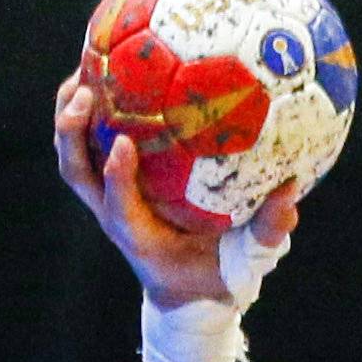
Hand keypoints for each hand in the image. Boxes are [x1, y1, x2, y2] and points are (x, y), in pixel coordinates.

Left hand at [53, 72, 298, 310]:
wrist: (185, 294)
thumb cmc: (214, 276)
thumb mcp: (245, 264)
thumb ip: (266, 233)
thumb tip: (291, 191)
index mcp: (141, 237)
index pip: (119, 208)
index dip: (117, 176)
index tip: (124, 144)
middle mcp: (116, 216)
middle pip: (77, 172)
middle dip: (72, 134)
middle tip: (85, 94)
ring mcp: (107, 200)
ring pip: (75, 155)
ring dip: (71, 115)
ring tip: (84, 68)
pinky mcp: (110, 186)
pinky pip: (92, 143)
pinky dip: (93, 110)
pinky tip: (112, 71)